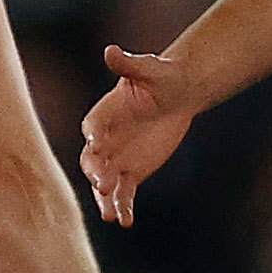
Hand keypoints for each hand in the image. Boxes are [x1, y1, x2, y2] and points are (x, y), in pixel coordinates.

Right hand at [79, 46, 195, 226]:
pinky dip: (123, 207)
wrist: (178, 93)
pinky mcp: (130, 173)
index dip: (94, 134)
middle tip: (103, 184)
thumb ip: (130, 64)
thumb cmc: (161, 76)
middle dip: (96, 172)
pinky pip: (124, 193)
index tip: (97, 142)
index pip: (93, 126)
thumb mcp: (150, 68)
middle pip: (93, 160)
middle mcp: (104, 140)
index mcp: (104, 114)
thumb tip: (111, 50)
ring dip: (106, 198)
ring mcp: (115, 159)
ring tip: (111, 215)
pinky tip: (126, 222)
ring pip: (105, 183)